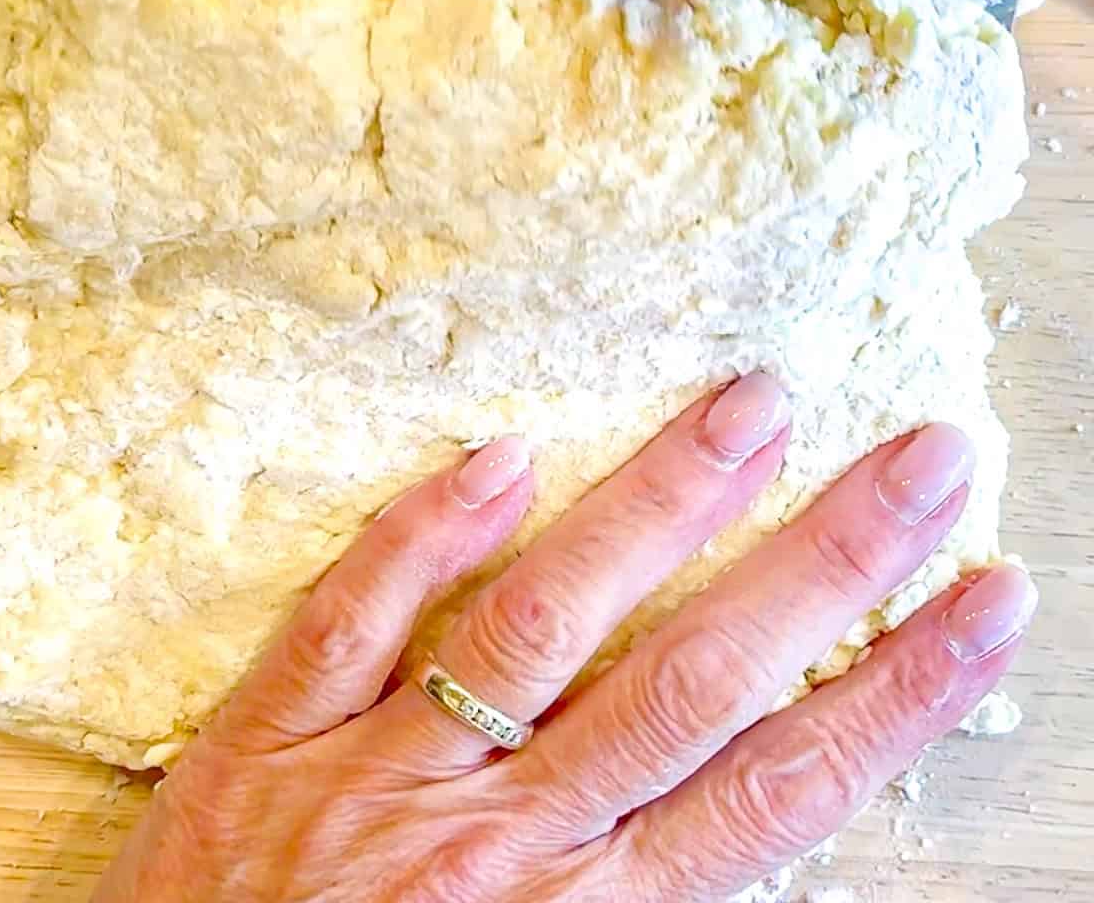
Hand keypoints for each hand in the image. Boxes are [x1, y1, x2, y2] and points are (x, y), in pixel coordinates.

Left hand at [94, 373, 1035, 901]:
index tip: (982, 597)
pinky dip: (425, 533)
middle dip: (824, 563)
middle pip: (694, 676)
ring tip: (751, 409)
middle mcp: (504, 842)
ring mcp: (382, 777)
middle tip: (918, 459)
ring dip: (658, 506)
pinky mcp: (270, 741)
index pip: (779, 786)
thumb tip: (756, 788)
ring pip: (545, 617)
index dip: (896, 691)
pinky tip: (503, 456)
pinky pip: (351, 615)